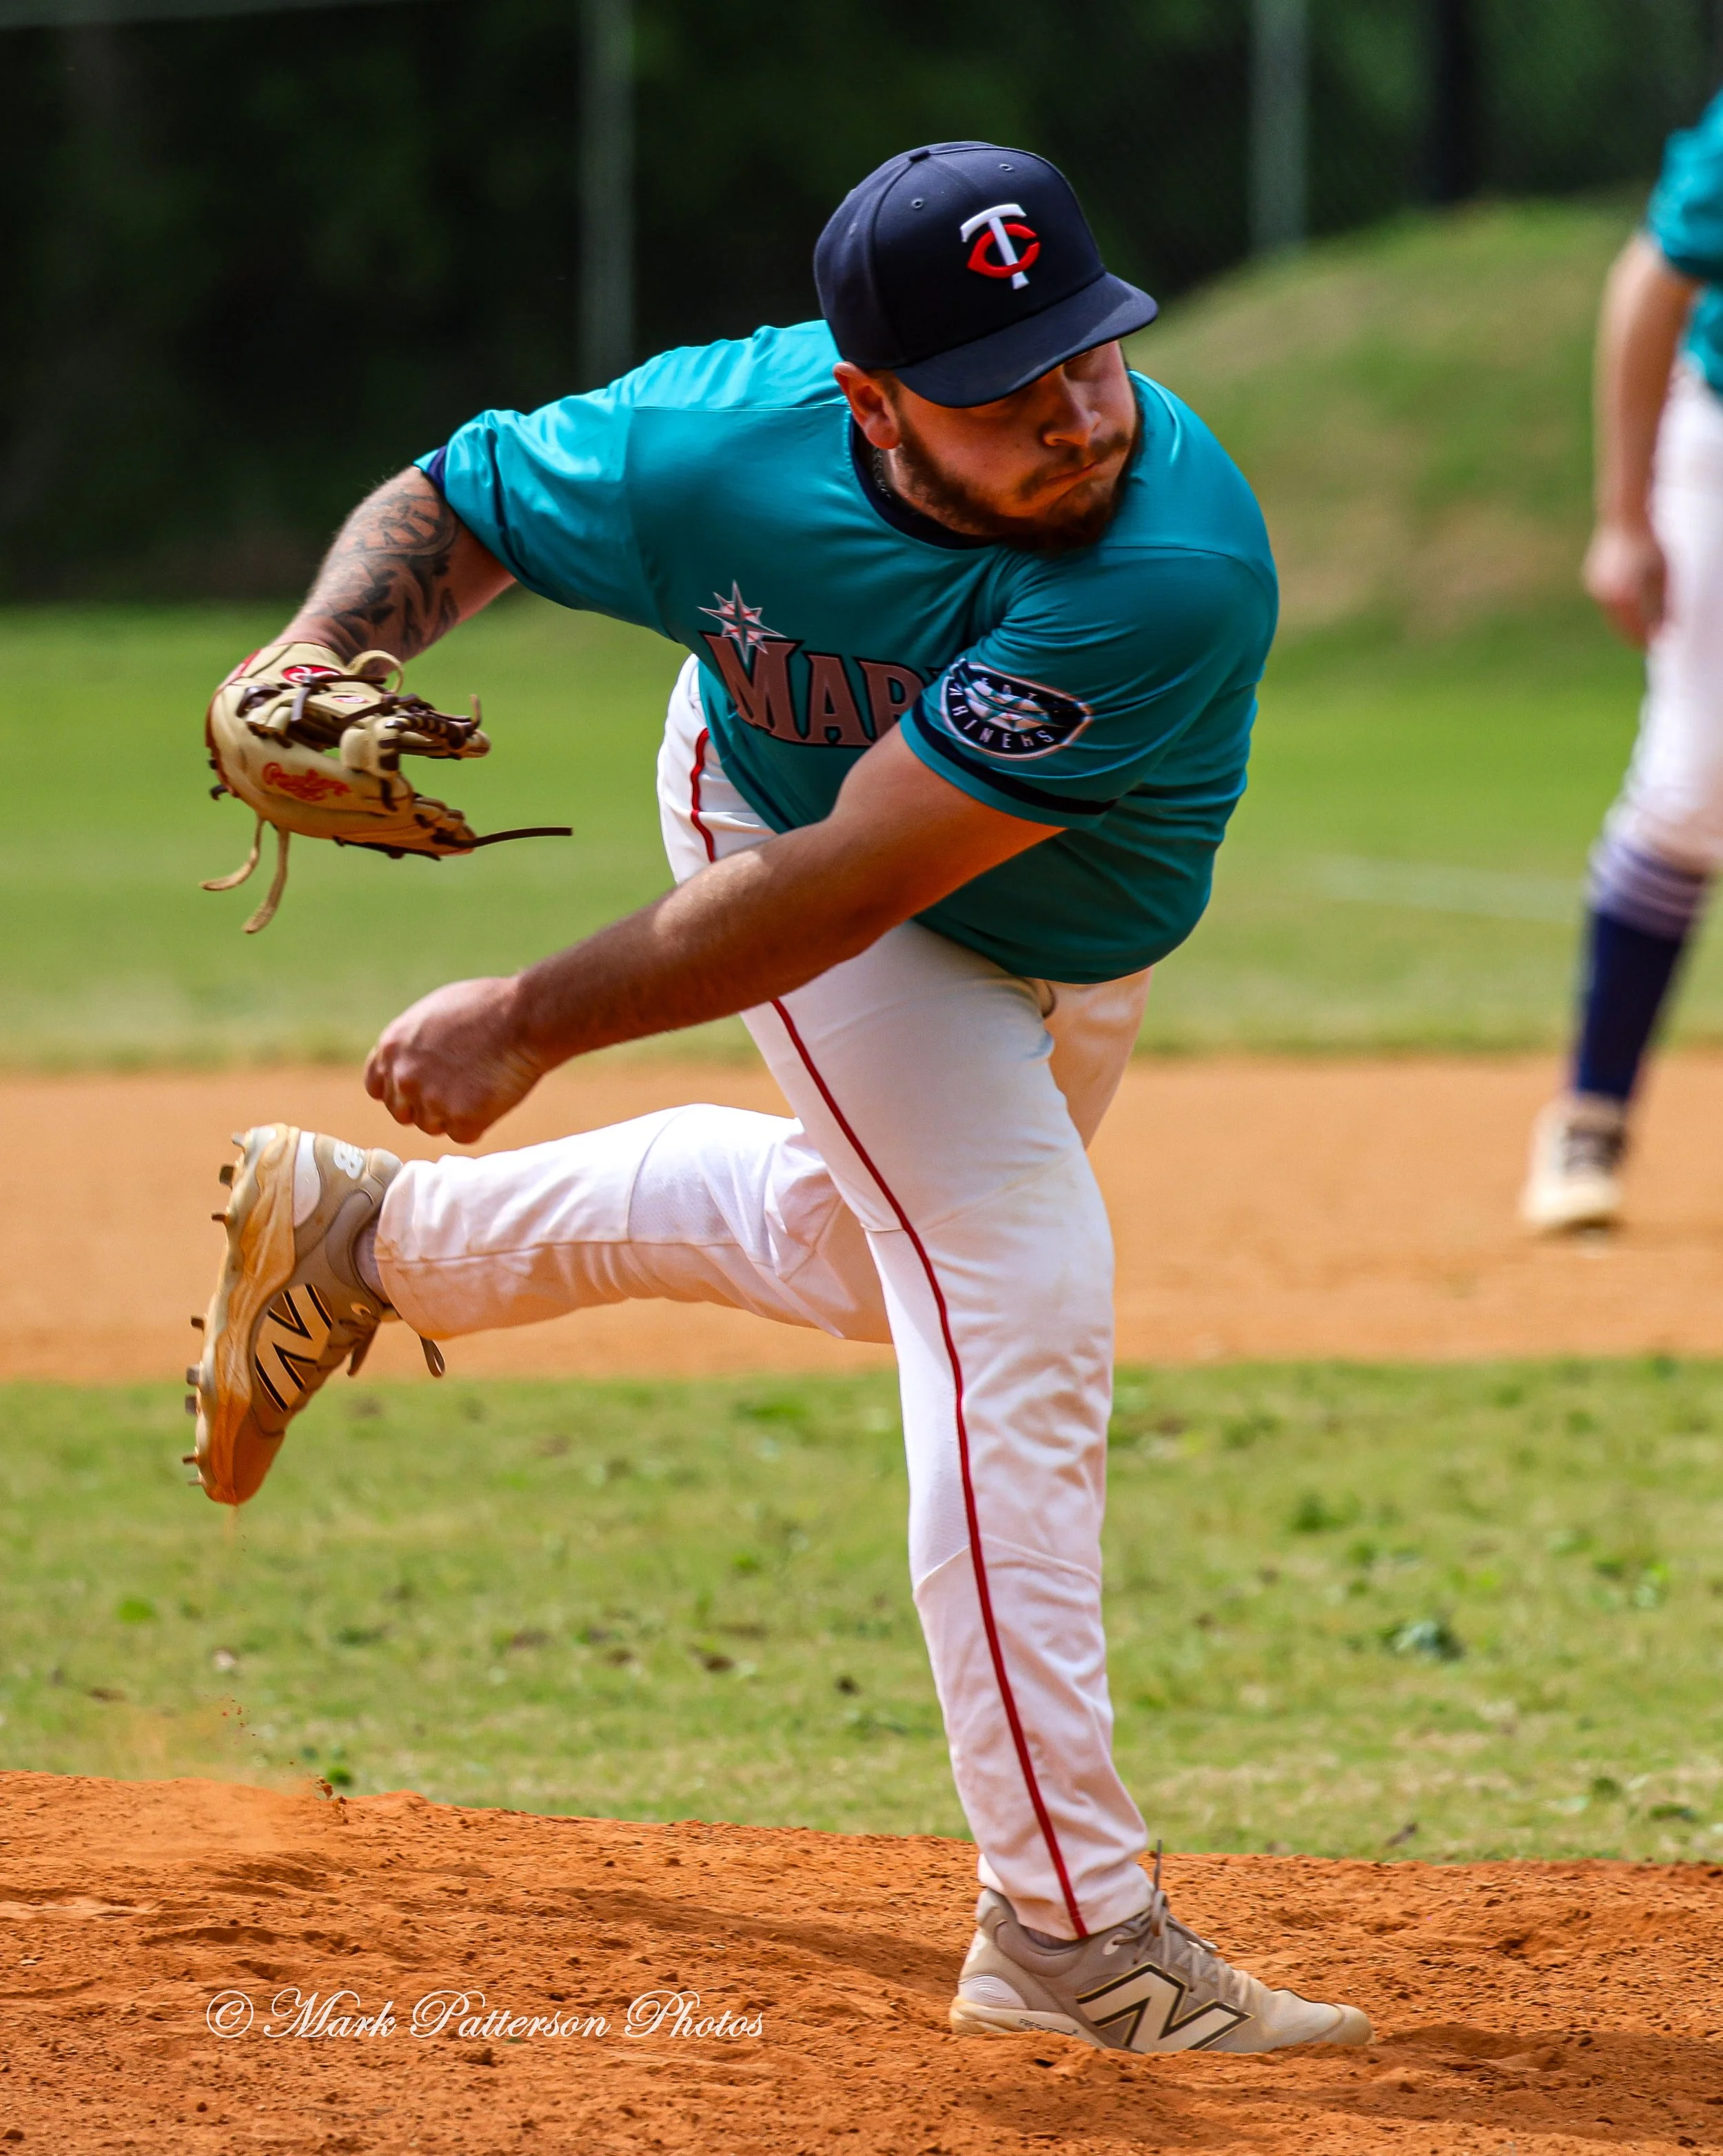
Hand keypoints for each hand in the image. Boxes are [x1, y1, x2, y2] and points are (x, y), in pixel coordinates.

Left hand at [364, 976, 546, 1140]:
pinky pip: (463, 1134)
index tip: (421, 1088)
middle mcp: (403, 1077)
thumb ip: (411, 1043)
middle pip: (403, 1113)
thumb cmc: (486, 1006)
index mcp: (391, 1048)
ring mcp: (430, 1100)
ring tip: (480, 1086)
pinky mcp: (460, 1119)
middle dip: (426, 1106)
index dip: (400, 1091)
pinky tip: (493, 1095)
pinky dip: (478, 1122)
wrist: (523, 1017)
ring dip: (454, 1115)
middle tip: (459, 1089)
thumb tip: (408, 1062)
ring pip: (433, 1126)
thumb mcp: (432, 1013)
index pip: (378, 1088)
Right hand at [1582, 519, 1667, 646]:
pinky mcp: (1592, 582)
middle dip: (1637, 635)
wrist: (1622, 519)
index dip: (1650, 639)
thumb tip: (1670, 626)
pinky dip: (1619, 611)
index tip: (1660, 643)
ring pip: (1613, 617)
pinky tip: (1631, 610)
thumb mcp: (1664, 574)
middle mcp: (1607, 596)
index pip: (1638, 629)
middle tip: (1650, 643)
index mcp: (1626, 596)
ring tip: (1643, 628)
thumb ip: (1666, 603)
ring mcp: (1597, 589)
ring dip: (1627, 624)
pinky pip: (1608, 604)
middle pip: (1622, 627)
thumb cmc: (1648, 544)